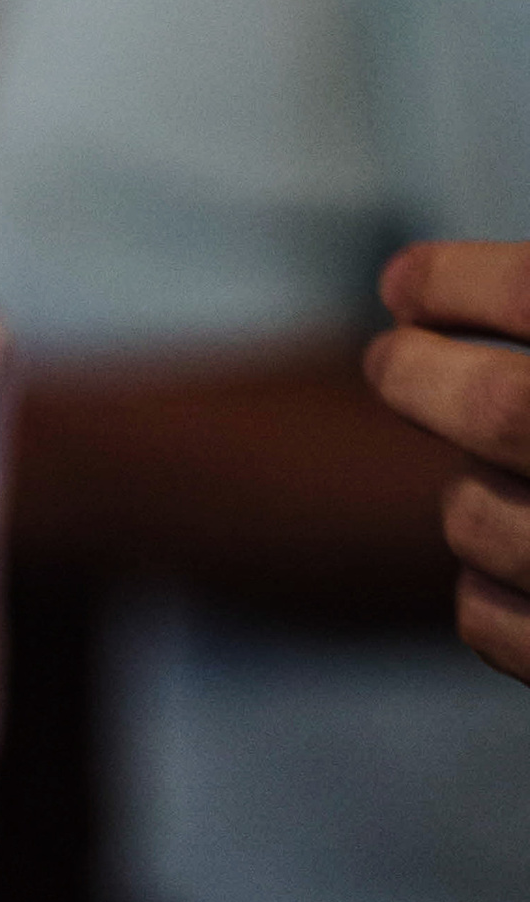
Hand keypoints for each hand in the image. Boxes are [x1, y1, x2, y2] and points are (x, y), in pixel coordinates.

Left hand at [367, 242, 529, 684]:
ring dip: (465, 494)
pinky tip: (510, 570)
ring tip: (493, 481)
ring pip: (477, 519)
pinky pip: (485, 621)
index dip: (459, 280)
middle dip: (421, 375)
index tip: (403, 283)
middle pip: (504, 409)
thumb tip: (416, 296)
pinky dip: (481, 591)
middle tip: (391, 358)